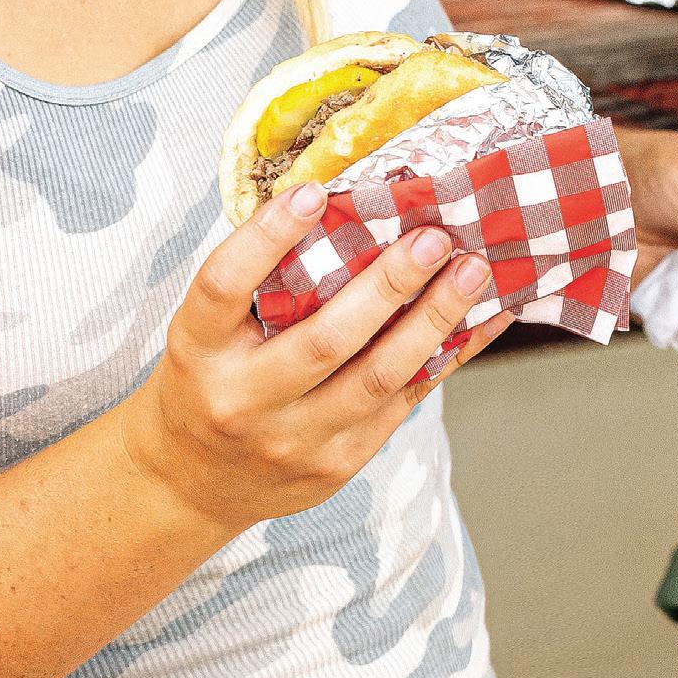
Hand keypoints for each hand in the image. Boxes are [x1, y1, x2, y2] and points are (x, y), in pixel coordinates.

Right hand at [117, 185, 510, 533]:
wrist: (191, 485)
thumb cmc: (210, 381)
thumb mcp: (208, 333)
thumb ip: (260, 283)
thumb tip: (346, 203)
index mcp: (199, 351)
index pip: (224, 287)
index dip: (267, 237)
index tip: (314, 192)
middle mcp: (243, 399)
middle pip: (323, 340)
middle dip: (388, 286)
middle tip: (434, 238)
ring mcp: (293, 439)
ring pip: (377, 378)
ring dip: (434, 320)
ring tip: (473, 271)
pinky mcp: (338, 462)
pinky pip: (405, 403)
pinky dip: (451, 355)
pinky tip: (486, 318)